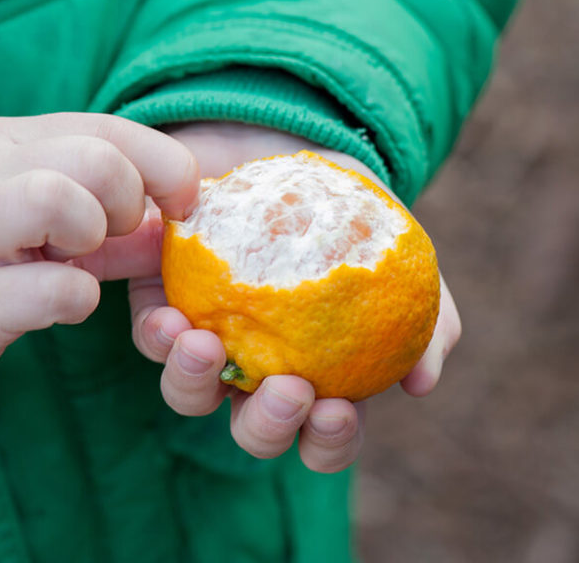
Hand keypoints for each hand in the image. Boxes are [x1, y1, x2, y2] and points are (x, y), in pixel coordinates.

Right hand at [0, 113, 197, 409]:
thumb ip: (112, 222)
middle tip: (110, 236)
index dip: (164, 164)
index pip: (110, 127)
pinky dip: (76, 299)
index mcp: (10, 144)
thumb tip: (182, 224)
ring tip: (76, 259)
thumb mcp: (45, 228)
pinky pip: (55, 287)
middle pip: (95, 155)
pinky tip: (57, 304)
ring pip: (60, 198)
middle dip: (127, 200)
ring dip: (93, 235)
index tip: (180, 204)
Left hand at [127, 122, 460, 472]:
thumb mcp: (397, 246)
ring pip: (190, 395)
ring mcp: (207, 340)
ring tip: (207, 345)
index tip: (336, 410)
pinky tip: (174, 316)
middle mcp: (259, 370)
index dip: (329, 442)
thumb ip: (427, 311)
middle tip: (285, 388)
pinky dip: (159, 336)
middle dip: (268, 427)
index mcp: (320, 372)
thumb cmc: (348, 205)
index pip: (326, 435)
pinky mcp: (161, 300)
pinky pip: (151, 336)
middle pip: (256, 432)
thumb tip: (421, 383)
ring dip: (195, 385)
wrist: (283, 136)